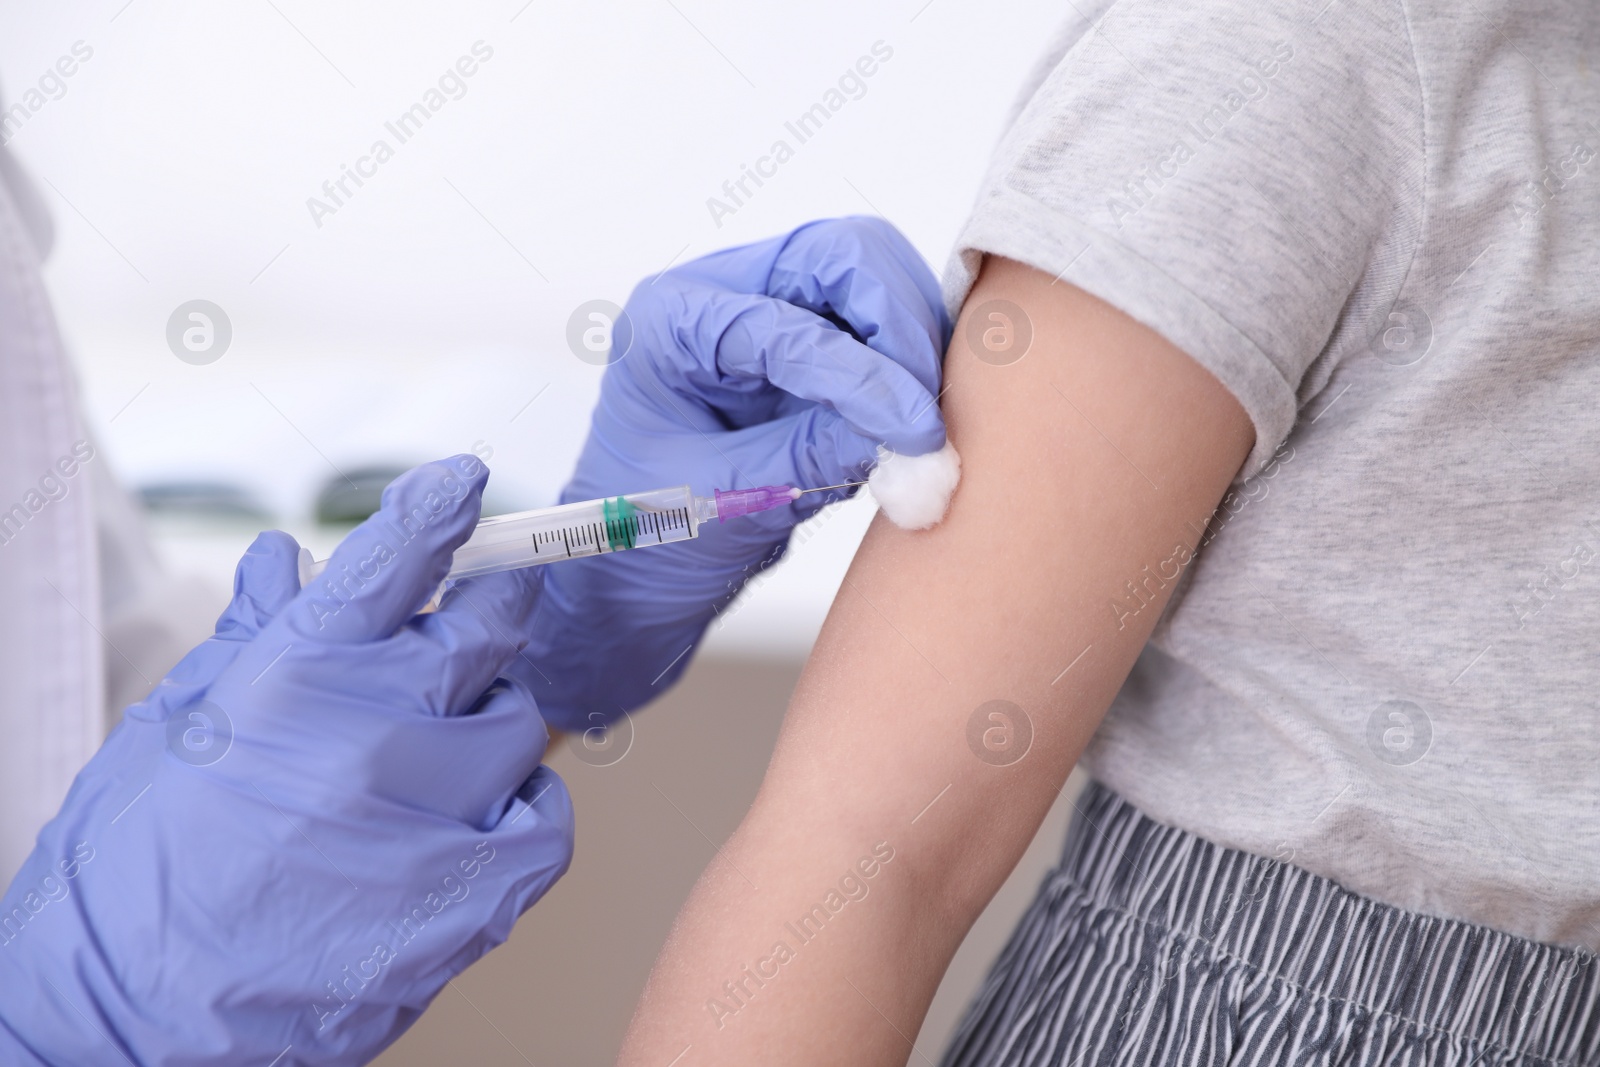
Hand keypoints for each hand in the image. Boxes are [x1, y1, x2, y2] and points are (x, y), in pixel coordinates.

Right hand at [0, 456, 572, 1066]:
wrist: (125, 1027)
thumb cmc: (133, 876)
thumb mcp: (173, 730)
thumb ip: (250, 637)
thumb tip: (286, 563)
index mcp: (298, 675)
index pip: (398, 558)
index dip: (441, 507)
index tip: (467, 482)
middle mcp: (377, 731)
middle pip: (490, 627)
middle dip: (488, 612)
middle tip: (474, 625)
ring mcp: (433, 816)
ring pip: (522, 723)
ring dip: (489, 726)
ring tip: (433, 761)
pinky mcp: (471, 899)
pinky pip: (549, 820)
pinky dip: (524, 809)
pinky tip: (478, 818)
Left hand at [521, 217, 948, 728]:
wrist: (631, 565)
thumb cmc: (643, 529)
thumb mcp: (722, 501)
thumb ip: (811, 458)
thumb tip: (904, 432)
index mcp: (674, 320)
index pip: (790, 322)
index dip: (864, 376)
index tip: (913, 433)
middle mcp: (723, 294)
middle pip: (844, 257)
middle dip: (899, 326)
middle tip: (926, 409)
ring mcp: (771, 309)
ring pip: (874, 279)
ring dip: (913, 343)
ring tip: (919, 423)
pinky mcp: (812, 340)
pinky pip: (881, 325)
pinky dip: (910, 364)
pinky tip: (907, 423)